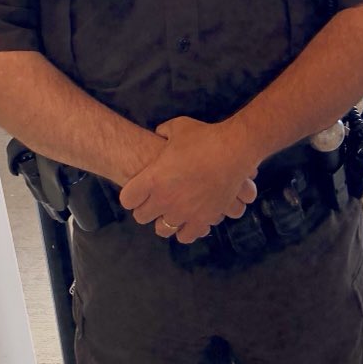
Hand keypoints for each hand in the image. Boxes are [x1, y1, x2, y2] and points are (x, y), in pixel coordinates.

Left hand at [118, 116, 257, 243]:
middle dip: (146, 209)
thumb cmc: (205, 136)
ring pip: (162, 230)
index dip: (132, 195)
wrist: (234, 149)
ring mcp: (184, 212)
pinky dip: (186, 230)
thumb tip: (159, 134)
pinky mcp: (203, 218)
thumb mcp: (178, 127)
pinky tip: (189, 220)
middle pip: (141, 217)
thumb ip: (163, 132)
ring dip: (165, 221)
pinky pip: (186, 236)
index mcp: (153, 178)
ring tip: (172, 212)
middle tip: (155, 200)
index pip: (127, 199)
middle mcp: (164, 199)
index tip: (138, 191)